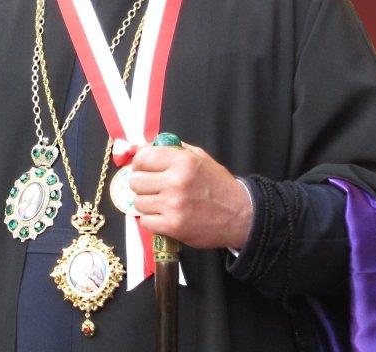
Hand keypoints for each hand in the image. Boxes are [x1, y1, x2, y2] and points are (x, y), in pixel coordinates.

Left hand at [130, 143, 252, 249]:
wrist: (240, 215)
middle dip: (141, 183)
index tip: (144, 168)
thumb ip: (173, 149)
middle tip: (152, 186)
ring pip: (138, 202)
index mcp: (182, 161)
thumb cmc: (217, 184)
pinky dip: (152, 220)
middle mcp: (176, 181)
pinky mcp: (173, 227)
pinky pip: (145, 221)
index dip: (140, 163)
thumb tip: (144, 147)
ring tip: (160, 202)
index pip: (142, 157)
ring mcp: (174, 205)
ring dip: (146, 203)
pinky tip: (164, 215)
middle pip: (136, 181)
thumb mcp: (199, 157)